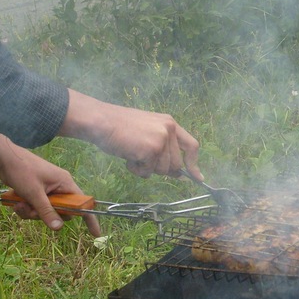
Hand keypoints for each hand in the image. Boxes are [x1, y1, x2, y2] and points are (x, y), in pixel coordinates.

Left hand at [0, 128, 100, 234]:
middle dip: (45, 215)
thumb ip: (47, 211)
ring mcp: (48, 190)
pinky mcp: (38, 192)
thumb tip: (59, 228)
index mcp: (65, 183)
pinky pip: (37, 208)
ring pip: (46, 211)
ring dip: (32, 212)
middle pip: (61, 211)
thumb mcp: (34, 194)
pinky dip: (27, 208)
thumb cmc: (22, 171)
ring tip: (19, 205)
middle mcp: (59, 187)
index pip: (82, 203)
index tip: (95, 234)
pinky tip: (16, 203)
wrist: (4, 159)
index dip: (89, 218)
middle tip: (31, 211)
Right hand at [59, 89, 201, 179]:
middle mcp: (169, 129)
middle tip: (142, 159)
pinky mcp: (152, 149)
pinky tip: (127, 156)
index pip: (191, 145)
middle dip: (159, 168)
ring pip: (162, 171)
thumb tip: (178, 173)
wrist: (102, 121)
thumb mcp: (147, 131)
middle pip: (176, 165)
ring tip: (132, 153)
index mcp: (170, 123)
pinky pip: (147, 172)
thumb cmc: (119, 127)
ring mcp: (161, 139)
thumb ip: (163, 148)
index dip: (193, 163)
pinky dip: (136, 169)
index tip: (197, 178)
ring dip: (145, 168)